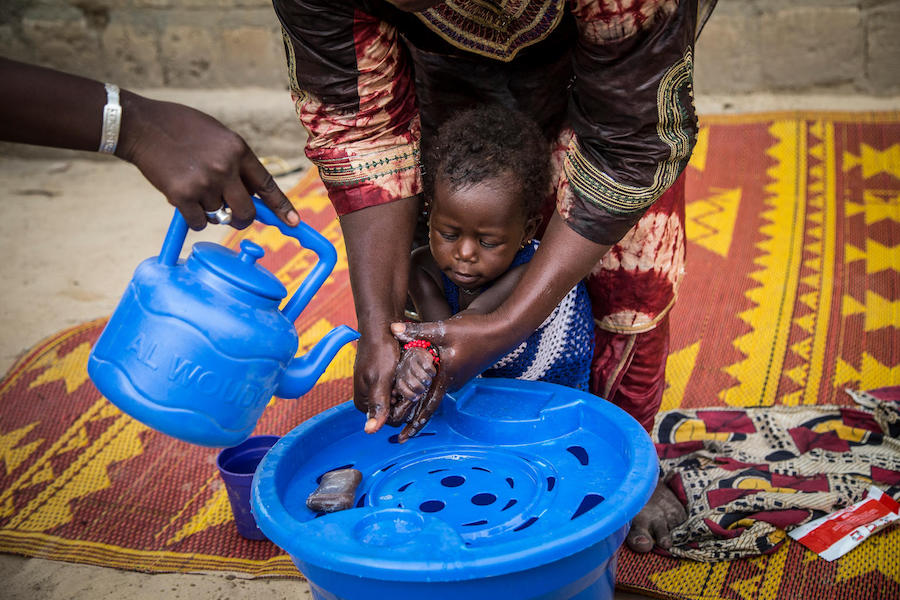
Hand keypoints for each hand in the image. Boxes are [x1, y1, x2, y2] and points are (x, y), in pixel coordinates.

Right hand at [117, 94, 299, 229]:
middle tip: (234, 217)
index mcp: (238, 150)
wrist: (140, 125)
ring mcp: (204, 183)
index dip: (281, 207)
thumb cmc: (180, 128)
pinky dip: (194, 218)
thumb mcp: (218, 135)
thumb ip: (236, 162)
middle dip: (243, 219)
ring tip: (194, 188)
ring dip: (210, 211)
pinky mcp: (182, 196)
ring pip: (220, 217)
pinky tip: (183, 199)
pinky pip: (199, 223)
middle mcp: (225, 168)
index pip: (267, 185)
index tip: (293, 222)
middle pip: (247, 212)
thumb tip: (252, 194)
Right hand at [353, 330, 400, 433]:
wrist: (381, 327)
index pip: (389, 420)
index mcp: (362, 403)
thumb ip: (377, 405)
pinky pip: (399, 388)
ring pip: (399, 399)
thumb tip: (369, 432)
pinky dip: (404, 381)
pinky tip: (403, 368)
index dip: (400, 406)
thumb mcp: (380, 380)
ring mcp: (376, 389)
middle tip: (401, 377)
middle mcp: (368, 399)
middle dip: (403, 397)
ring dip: (405, 388)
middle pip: (395, 411)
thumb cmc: (379, 351)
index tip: (401, 388)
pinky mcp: (384, 380)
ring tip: (402, 371)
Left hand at [390, 315, 506, 440]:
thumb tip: (393, 328)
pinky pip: (442, 381)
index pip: (427, 407)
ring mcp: (458, 377)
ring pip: (435, 390)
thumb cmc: (475, 331)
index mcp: (446, 378)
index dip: (414, 424)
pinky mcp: (462, 370)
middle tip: (399, 433)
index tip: (402, 438)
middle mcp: (453, 382)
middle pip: (429, 403)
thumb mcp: (443, 330)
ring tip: (403, 406)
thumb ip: (418, 331)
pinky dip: (429, 384)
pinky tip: (421, 379)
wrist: (502, 330)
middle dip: (413, 416)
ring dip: (420, 396)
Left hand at [393, 347, 437, 402]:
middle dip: (423, 388)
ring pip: (424, 378)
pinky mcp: (420, 356)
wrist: (415, 352)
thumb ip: (408, 392)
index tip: (418, 396)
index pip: (405, 392)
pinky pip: (429, 369)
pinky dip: (432, 372)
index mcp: (399, 379)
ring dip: (428, 380)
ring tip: (428, 378)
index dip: (413, 396)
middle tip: (424, 385)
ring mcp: (411, 362)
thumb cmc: (412, 371)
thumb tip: (414, 401)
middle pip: (416, 386)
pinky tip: (430, 371)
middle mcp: (403, 370)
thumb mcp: (406, 381)